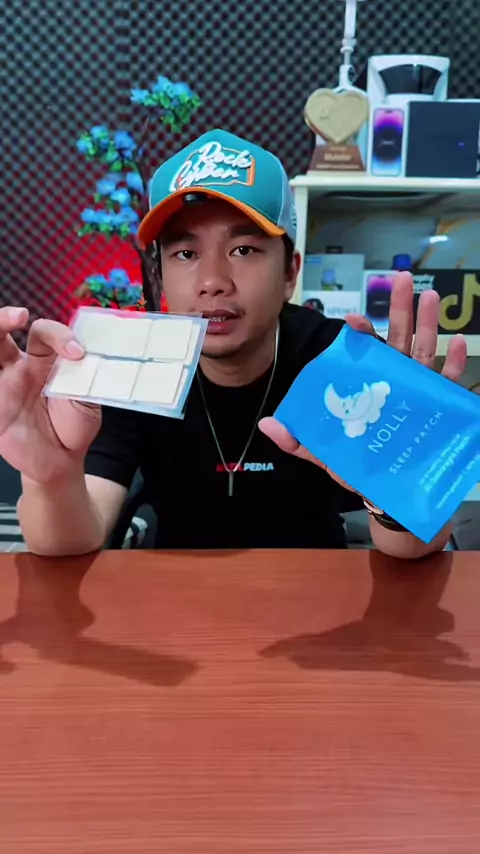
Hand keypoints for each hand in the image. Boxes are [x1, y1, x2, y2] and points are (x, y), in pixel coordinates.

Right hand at [0, 306, 100, 484]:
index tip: (77, 354)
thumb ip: (84, 376)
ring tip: (5, 324)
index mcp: (45, 360)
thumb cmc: (74, 426)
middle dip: (5, 317)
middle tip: (20, 316)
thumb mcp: (86, 399)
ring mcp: (2, 384)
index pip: (43, 332)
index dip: (60, 336)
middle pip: (2, 330)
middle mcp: (19, 366)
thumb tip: (84, 354)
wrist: (61, 460)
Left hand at [259, 272, 467, 493]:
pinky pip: (448, 384)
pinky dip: (453, 364)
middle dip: (401, 309)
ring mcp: (418, 394)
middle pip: (398, 340)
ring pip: (424, 352)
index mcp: (369, 388)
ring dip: (428, 324)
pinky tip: (457, 343)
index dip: (359, 334)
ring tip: (430, 297)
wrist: (388, 495)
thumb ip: (300, 440)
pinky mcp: (439, 410)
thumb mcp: (326, 452)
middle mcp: (394, 383)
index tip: (351, 321)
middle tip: (403, 279)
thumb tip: (268, 425)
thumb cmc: (358, 468)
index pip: (363, 354)